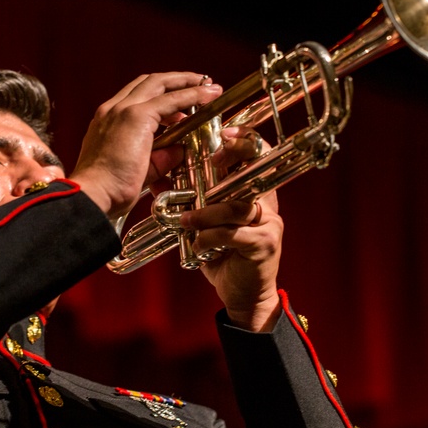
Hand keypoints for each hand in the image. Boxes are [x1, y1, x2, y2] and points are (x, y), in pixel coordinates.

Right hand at [70, 72, 222, 219]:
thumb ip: (159, 159)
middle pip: (148, 82)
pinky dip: (191, 95)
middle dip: (176, 79)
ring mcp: (122, 110)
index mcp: (107, 121)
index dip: (162, 92)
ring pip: (158, 84)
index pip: (137, 96)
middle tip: (200, 82)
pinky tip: (208, 96)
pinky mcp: (136, 117)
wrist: (92, 196)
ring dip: (185, 84)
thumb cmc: (108, 191)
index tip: (182, 95)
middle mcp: (112, 110)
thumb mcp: (138, 172)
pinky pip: (170, 99)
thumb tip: (178, 151)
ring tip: (207, 87)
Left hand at [181, 127, 282, 331]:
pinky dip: (209, 238)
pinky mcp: (264, 244)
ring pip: (235, 206)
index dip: (244, 139)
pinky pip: (232, 233)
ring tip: (186, 220)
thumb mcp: (205, 224)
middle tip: (206, 164)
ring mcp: (269, 223)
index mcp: (256, 192)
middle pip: (253, 171)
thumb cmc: (225, 256)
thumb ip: (190, 200)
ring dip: (206, 212)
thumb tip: (158, 178)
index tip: (223, 132)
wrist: (244, 295)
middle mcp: (267, 203)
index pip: (259, 153)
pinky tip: (197, 246)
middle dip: (228, 164)